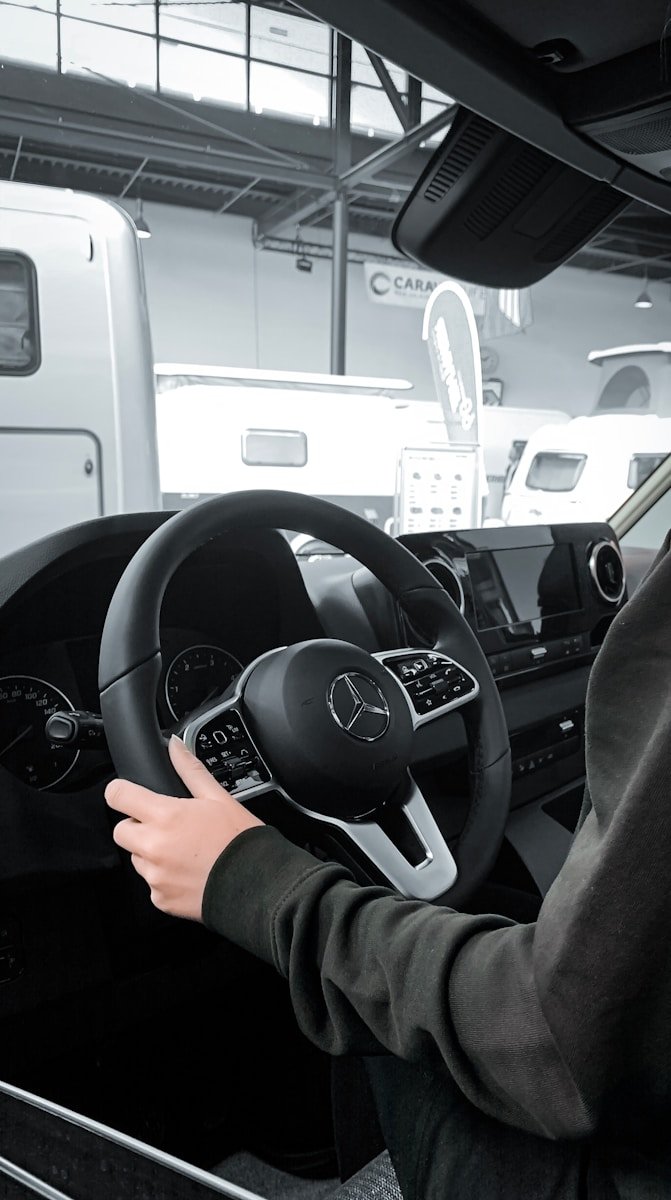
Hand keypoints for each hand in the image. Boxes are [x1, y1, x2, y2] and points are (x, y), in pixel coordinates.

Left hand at [105, 736, 263, 920]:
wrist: (256, 884)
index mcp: (165, 816)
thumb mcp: (218, 798)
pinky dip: (164, 879)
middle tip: (167, 828)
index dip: (121, 792)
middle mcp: (154, 847)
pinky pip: (152, 885)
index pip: (118, 796)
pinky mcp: (161, 900)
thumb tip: (175, 746)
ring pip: (137, 859)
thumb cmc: (240, 840)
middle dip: (137, 826)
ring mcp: (155, 876)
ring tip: (184, 853)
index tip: (128, 795)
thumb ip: (190, 770)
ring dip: (151, 854)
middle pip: (121, 831)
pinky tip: (188, 873)